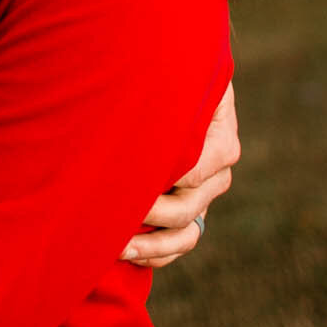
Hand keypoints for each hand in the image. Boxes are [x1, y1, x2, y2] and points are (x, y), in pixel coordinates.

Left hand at [121, 80, 239, 266]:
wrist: (173, 78)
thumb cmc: (171, 72)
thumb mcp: (179, 75)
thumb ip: (170, 96)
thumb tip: (143, 111)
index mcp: (221, 142)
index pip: (191, 171)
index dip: (154, 179)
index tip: (118, 177)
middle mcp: (217, 175)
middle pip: (186, 209)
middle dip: (145, 213)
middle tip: (106, 209)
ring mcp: (203, 196)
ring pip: (185, 236)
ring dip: (150, 245)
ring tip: (115, 245)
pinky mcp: (188, 211)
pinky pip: (177, 245)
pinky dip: (153, 254)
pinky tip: (122, 252)